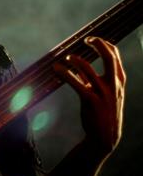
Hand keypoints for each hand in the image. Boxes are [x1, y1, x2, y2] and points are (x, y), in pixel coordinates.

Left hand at [53, 36, 125, 156]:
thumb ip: (91, 78)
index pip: (115, 56)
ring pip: (89, 69)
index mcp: (119, 81)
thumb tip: (77, 63)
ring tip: (67, 57)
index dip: (104, 44)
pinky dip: (66, 74)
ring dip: (76, 60)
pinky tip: (57, 69)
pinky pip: (77, 83)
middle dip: (98, 44)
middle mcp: (114, 85)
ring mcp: (103, 93)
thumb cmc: (102, 111)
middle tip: (86, 39)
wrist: (105, 136)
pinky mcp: (91, 101)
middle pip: (109, 58)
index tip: (92, 39)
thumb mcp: (102, 92)